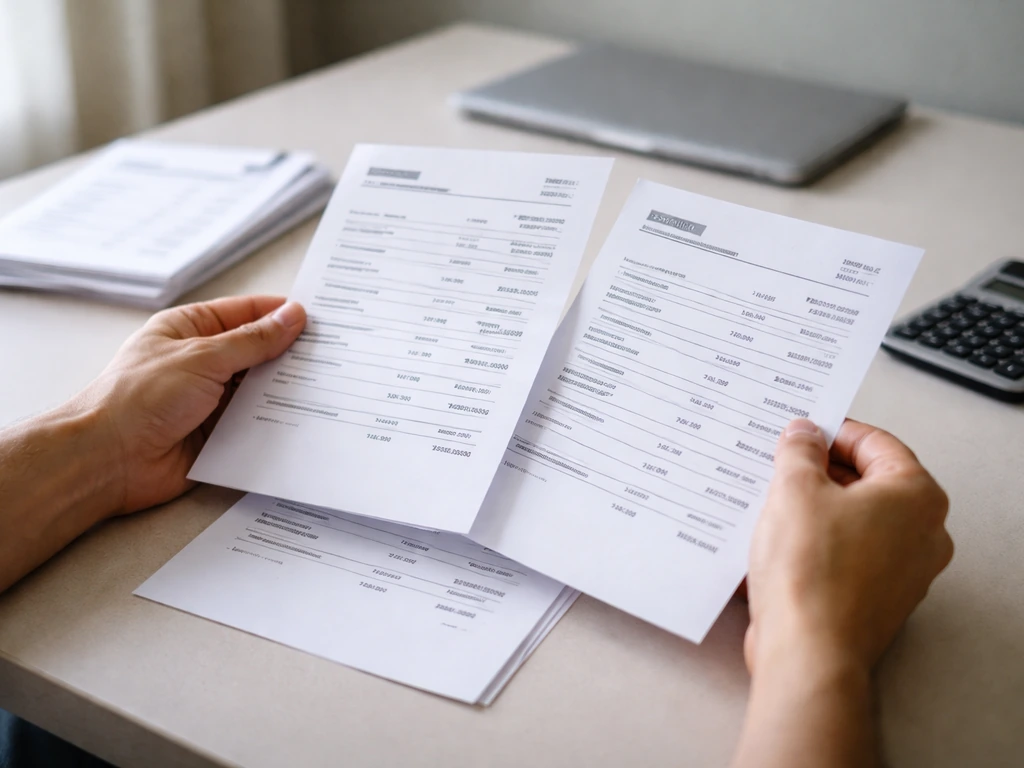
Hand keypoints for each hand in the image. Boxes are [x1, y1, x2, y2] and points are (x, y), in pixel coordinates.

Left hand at [76, 296, 305, 513]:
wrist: (109, 460)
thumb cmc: (138, 398)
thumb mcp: (202, 357)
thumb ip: (252, 340)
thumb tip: (291, 317)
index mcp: (190, 329)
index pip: (245, 313)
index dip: (280, 314)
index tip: (318, 319)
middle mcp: (202, 361)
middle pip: (257, 352)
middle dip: (289, 354)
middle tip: (332, 354)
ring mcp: (211, 399)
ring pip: (260, 389)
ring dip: (285, 390)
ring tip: (327, 385)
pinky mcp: (219, 433)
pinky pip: (256, 423)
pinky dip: (276, 422)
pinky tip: (303, 419)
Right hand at [744, 418, 952, 676]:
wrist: (807, 652)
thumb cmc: (812, 573)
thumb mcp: (794, 488)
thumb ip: (800, 451)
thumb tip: (804, 435)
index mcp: (916, 497)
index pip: (876, 443)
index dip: (832, 432)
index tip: (801, 432)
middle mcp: (922, 534)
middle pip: (868, 483)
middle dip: (820, 471)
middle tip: (780, 465)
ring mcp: (902, 572)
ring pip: (853, 521)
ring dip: (813, 509)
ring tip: (770, 504)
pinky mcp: (874, 600)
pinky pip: (844, 557)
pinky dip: (815, 545)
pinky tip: (776, 543)